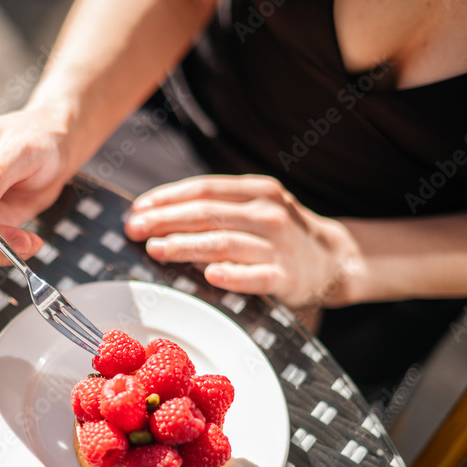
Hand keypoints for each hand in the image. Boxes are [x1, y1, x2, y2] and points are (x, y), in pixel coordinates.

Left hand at [123, 175, 361, 310]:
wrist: (333, 259)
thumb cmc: (279, 234)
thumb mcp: (255, 207)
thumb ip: (217, 207)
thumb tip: (158, 212)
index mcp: (257, 190)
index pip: (203, 189)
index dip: (167, 198)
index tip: (137, 209)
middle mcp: (268, 213)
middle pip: (207, 214)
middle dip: (165, 221)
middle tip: (134, 230)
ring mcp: (279, 245)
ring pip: (224, 242)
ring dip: (186, 246)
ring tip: (156, 249)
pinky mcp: (287, 277)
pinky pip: (256, 276)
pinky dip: (232, 275)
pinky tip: (210, 275)